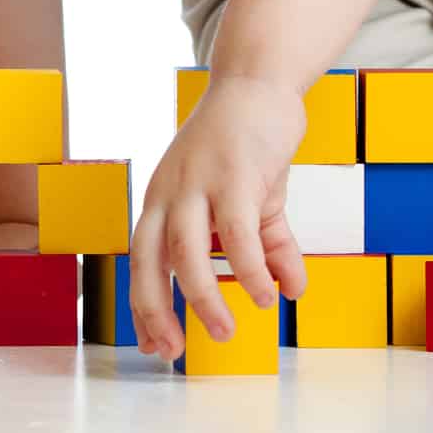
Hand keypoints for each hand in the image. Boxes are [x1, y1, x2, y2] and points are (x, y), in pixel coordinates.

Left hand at [129, 73, 308, 361]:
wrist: (258, 81)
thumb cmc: (247, 143)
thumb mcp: (251, 199)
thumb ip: (266, 246)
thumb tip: (291, 290)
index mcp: (161, 198)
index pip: (141, 259)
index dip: (144, 305)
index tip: (156, 346)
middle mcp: (169, 191)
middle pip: (148, 259)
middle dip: (156, 310)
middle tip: (175, 351)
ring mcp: (199, 181)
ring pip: (186, 252)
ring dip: (204, 298)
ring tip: (227, 332)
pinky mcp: (234, 173)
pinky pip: (237, 233)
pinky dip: (249, 269)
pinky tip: (266, 296)